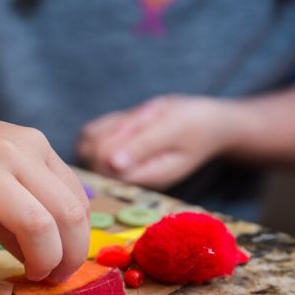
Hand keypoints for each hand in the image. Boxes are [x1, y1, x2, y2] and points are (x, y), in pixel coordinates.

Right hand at [0, 91, 89, 282]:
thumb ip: (13, 203)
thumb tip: (40, 250)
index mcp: (29, 145)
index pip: (76, 202)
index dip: (78, 244)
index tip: (61, 268)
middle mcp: (12, 150)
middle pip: (65, 216)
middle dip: (66, 259)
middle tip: (46, 279)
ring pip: (35, 222)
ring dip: (38, 259)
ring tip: (24, 273)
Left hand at [78, 95, 244, 189]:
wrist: (208, 124)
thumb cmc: (196, 124)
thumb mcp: (174, 129)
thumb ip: (144, 146)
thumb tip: (114, 164)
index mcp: (145, 178)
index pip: (105, 164)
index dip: (115, 138)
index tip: (141, 122)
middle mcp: (126, 177)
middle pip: (91, 154)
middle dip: (114, 128)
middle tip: (145, 117)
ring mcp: (116, 167)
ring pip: (86, 143)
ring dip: (110, 124)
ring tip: (141, 119)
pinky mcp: (111, 153)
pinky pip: (88, 134)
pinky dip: (107, 121)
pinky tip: (131, 121)